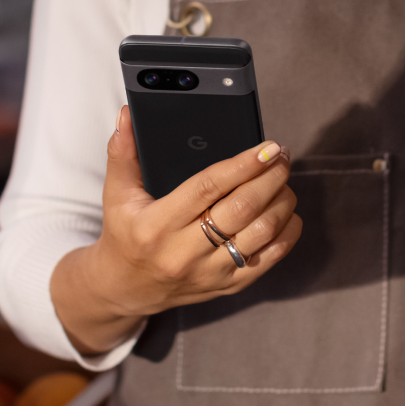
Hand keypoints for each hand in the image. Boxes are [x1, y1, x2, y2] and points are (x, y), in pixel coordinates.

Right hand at [50, 106, 302, 355]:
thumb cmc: (125, 235)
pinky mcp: (227, 287)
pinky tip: (288, 213)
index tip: (267, 147)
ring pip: (260, 234)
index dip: (243, 165)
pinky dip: (286, 234)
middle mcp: (184, 252)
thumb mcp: (117, 195)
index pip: (208, 188)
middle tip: (282, 157)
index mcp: (157, 225)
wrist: (126, 290)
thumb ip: (123, 154)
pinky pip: (268, 260)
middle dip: (270, 178)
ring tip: (284, 181)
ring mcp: (209, 272)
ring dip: (281, 202)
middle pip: (242, 209)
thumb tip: (127, 115)